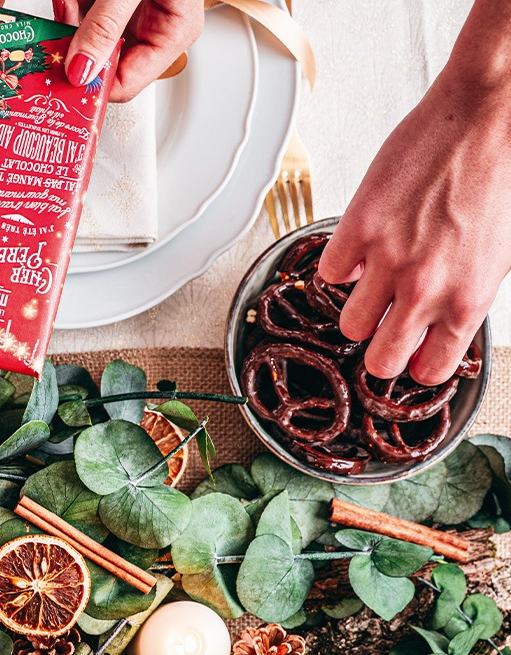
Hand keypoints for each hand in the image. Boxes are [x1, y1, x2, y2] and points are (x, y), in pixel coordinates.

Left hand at [54, 0, 203, 100]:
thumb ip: (106, 26)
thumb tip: (81, 70)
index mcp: (174, 32)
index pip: (127, 84)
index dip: (94, 84)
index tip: (63, 76)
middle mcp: (155, 26)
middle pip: (104, 62)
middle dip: (77, 48)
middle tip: (58, 37)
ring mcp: (134, 12)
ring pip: (90, 38)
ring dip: (71, 22)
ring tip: (67, 5)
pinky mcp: (115, 0)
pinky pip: (88, 14)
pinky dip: (74, 6)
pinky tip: (70, 0)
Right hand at [320, 59, 510, 384]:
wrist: (490, 115)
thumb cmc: (502, 175)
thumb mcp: (498, 256)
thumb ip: (462, 300)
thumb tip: (435, 330)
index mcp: (467, 300)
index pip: (428, 370)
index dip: (417, 360)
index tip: (414, 348)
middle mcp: (425, 288)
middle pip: (380, 361)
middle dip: (383, 344)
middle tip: (387, 321)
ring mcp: (388, 259)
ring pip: (350, 323)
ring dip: (360, 305)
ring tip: (377, 276)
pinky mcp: (359, 227)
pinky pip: (331, 273)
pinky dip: (343, 263)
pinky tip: (364, 243)